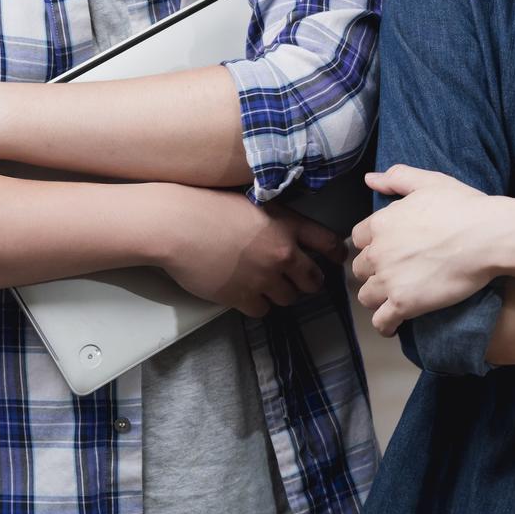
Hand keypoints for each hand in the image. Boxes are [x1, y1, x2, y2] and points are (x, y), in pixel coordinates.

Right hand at [155, 186, 339, 317]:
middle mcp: (282, 253)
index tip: (337, 259)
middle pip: (313, 279)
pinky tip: (248, 294)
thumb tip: (289, 233)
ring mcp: (263, 278)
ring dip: (282, 293)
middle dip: (310, 281)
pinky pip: (263, 310)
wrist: (178, 225)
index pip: (328, 242)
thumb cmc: (209, 206)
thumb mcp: (255, 203)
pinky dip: (258, 305)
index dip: (336, 253)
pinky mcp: (242, 297)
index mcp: (288, 225)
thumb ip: (277, 220)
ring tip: (268, 285)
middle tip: (302, 281)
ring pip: (289, 298)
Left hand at [350, 165, 501, 334]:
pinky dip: (385, 325)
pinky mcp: (404, 304)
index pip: (359, 238)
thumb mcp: (430, 182)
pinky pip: (381, 321)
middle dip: (374, 271)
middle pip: (360, 269)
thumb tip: (370, 179)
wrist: (487, 236)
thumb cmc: (464, 208)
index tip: (386, 250)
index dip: (372, 245)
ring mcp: (389, 279)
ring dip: (378, 298)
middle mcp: (379, 252)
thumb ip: (397, 178)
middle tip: (394, 273)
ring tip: (394, 298)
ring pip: (366, 296)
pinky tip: (394, 324)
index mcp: (382, 223)